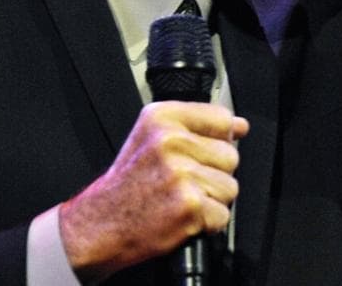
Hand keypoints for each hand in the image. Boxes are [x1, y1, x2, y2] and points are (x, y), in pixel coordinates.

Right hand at [58, 101, 248, 282]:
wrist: (101, 223)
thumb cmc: (128, 184)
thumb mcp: (153, 139)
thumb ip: (197, 128)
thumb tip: (240, 126)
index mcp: (162, 117)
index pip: (221, 117)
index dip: (219, 139)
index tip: (203, 151)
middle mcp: (171, 141)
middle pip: (230, 155)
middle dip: (214, 174)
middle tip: (184, 182)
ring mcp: (181, 173)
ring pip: (230, 187)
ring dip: (212, 199)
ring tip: (181, 198)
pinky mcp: (189, 205)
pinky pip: (223, 214)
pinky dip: (207, 223)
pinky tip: (182, 216)